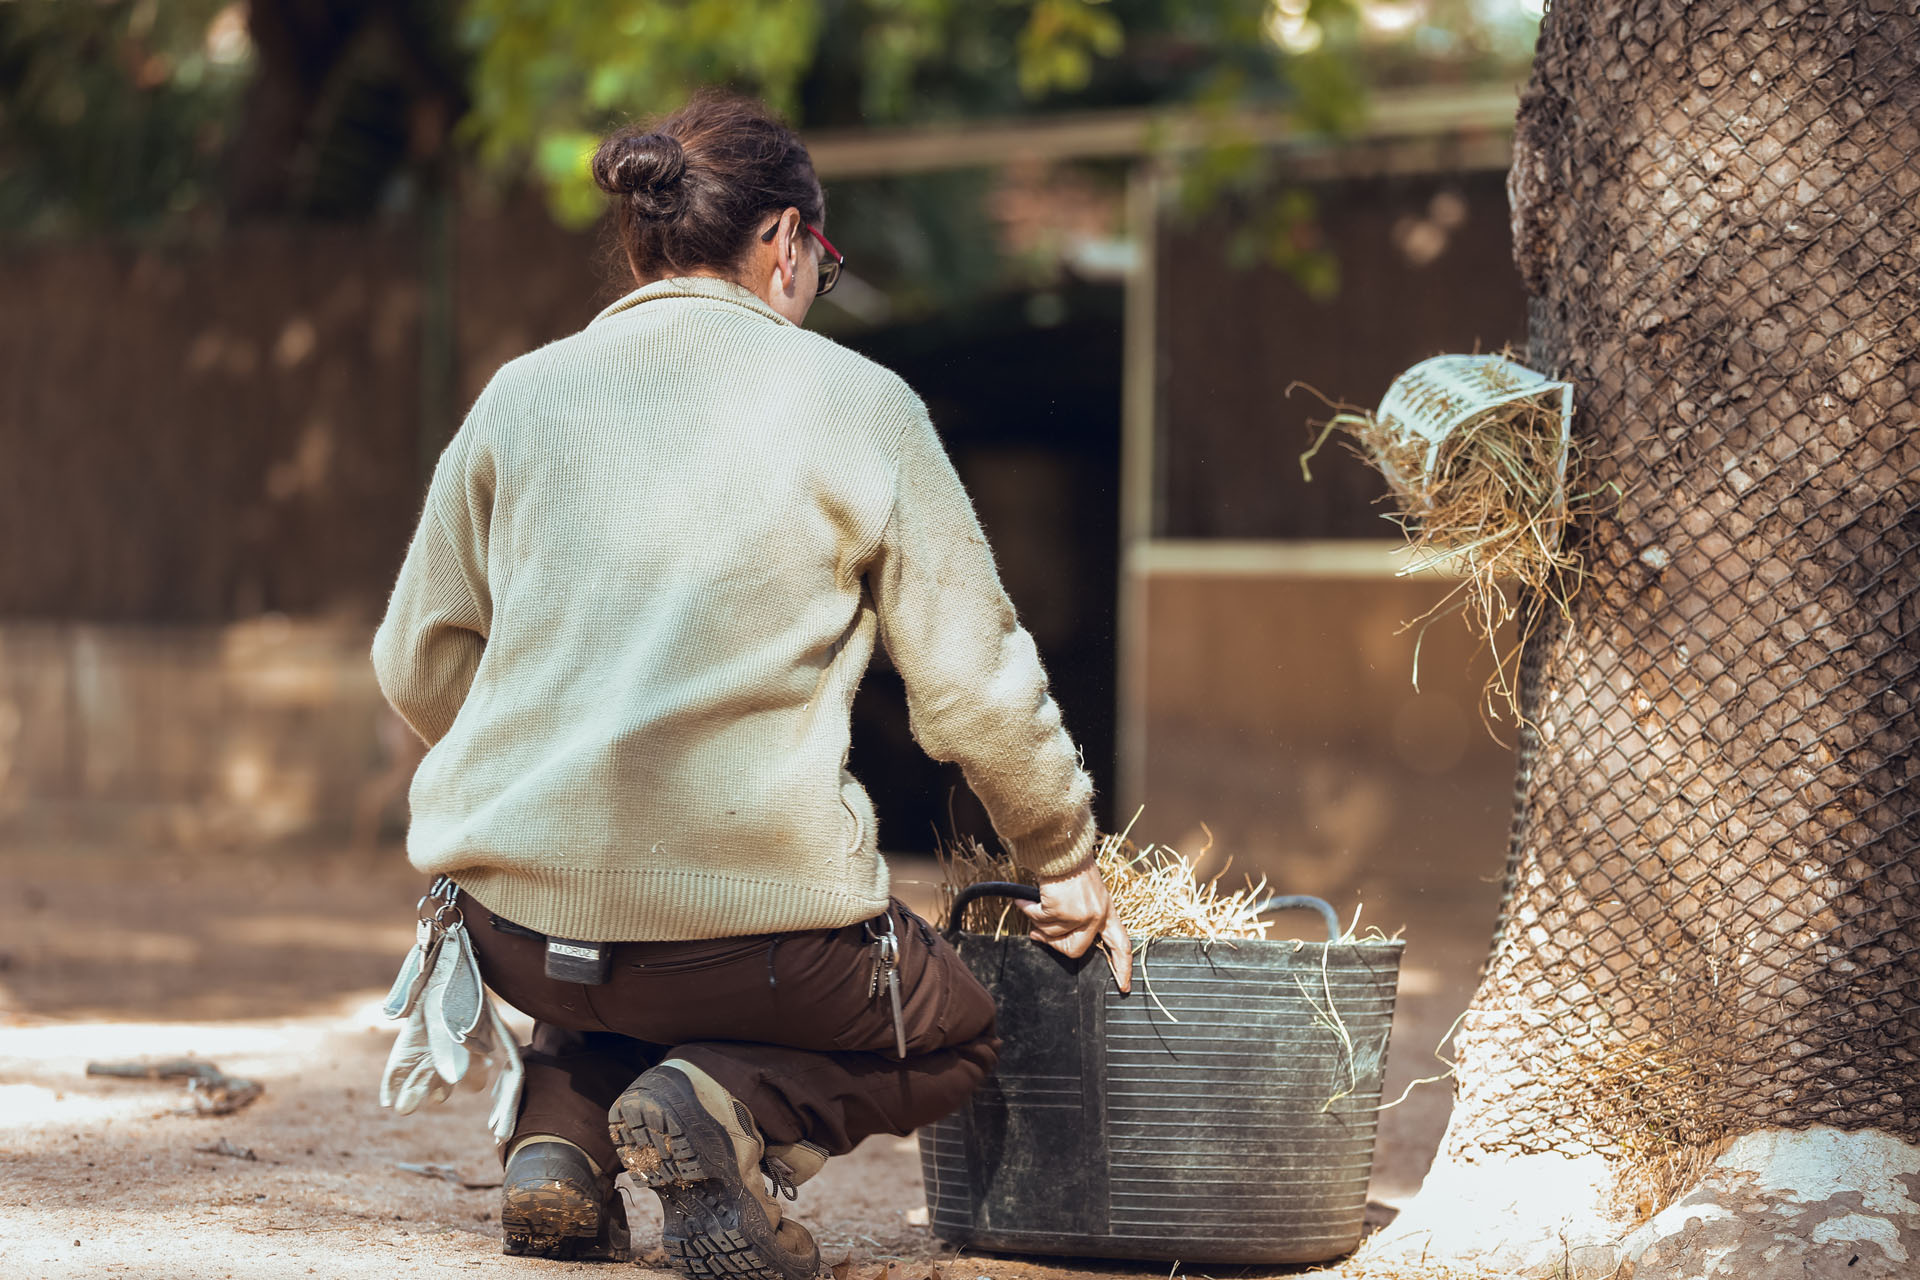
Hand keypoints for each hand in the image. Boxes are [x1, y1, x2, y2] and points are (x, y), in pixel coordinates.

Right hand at [1020, 860, 1132, 993]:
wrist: (1062, 850)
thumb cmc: (1072, 868)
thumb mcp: (1089, 895)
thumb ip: (1080, 918)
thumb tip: (1051, 939)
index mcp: (1107, 912)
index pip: (1121, 945)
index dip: (1122, 967)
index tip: (1123, 986)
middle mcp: (1097, 916)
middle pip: (1075, 950)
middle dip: (1054, 944)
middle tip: (1040, 934)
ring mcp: (1079, 914)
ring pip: (1052, 935)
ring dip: (1038, 920)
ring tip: (1035, 903)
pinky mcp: (1061, 910)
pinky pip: (1039, 920)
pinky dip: (1029, 909)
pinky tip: (1026, 900)